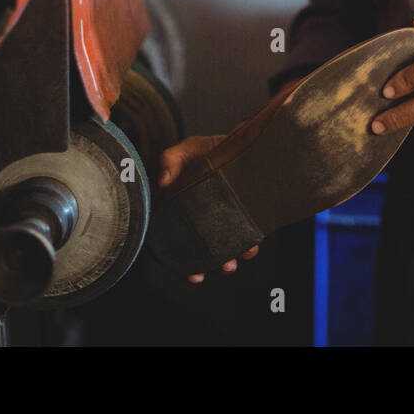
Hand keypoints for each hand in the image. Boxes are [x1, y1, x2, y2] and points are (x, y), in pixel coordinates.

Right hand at [158, 134, 259, 282]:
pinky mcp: (245, 217)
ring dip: (230, 261)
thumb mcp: (190, 148)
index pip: (176, 239)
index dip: (181, 261)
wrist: (248, 139)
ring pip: (225, 248)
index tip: (193, 274)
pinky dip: (248, 246)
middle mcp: (203, 219)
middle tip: (222, 267)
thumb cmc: (212, 147)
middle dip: (212, 265)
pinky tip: (251, 246)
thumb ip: (172, 158)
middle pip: (203, 251)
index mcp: (183, 208)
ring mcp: (225, 220)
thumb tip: (162, 182)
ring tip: (234, 262)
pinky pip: (246, 237)